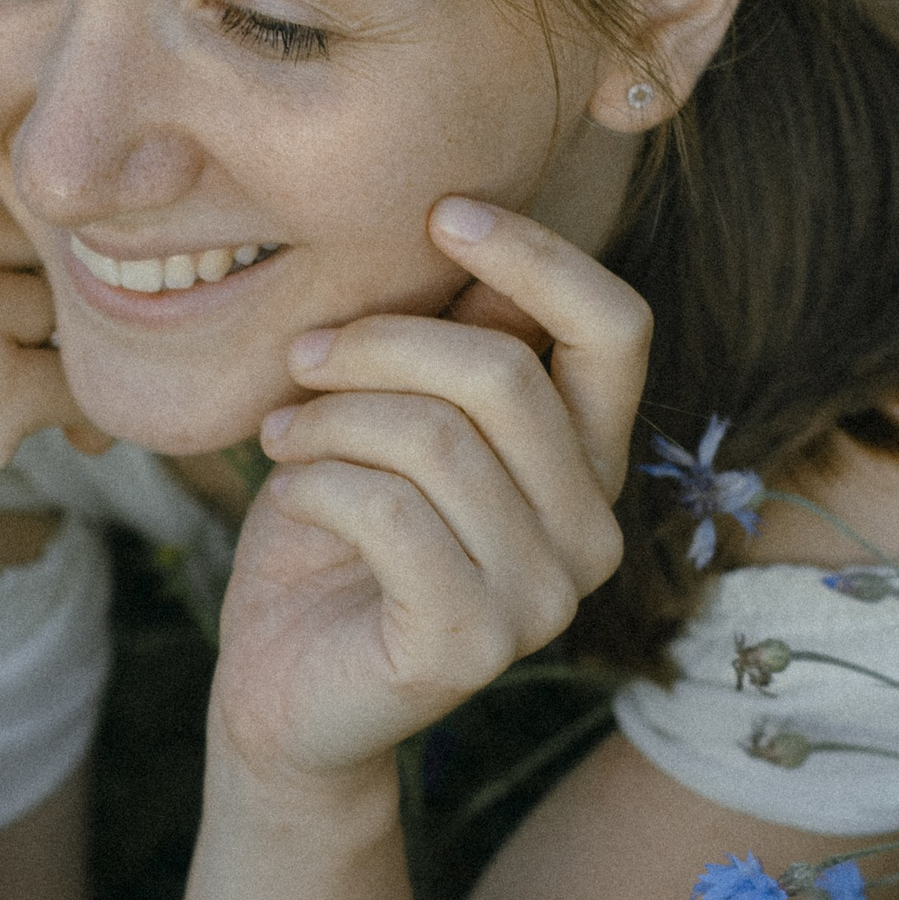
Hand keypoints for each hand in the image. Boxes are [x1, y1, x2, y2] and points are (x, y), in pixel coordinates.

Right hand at [0, 124, 99, 628]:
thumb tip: (118, 195)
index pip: (20, 167)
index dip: (23, 231)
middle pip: (54, 230)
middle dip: (49, 291)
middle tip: (10, 347)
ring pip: (77, 302)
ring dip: (66, 352)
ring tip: (5, 388)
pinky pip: (88, 380)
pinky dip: (79, 414)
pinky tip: (34, 432)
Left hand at [209, 198, 649, 789]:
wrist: (282, 686)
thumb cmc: (336, 534)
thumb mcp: (388, 411)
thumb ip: (445, 339)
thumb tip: (467, 232)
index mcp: (589, 459)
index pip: (616, 328)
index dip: (536, 254)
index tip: (439, 213)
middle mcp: (592, 530)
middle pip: (505, 374)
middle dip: (382, 341)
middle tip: (302, 354)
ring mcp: (544, 597)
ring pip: (439, 441)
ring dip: (333, 418)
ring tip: (282, 432)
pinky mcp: (472, 644)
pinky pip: (389, 514)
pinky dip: (318, 481)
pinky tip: (289, 489)